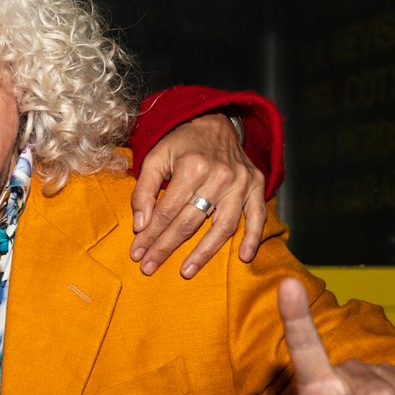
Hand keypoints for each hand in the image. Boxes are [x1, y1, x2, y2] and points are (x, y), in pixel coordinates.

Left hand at [129, 113, 266, 277]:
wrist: (215, 123)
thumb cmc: (181, 143)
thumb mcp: (155, 157)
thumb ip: (143, 190)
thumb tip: (140, 225)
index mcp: (193, 167)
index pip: (167, 211)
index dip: (150, 235)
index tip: (137, 253)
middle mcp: (220, 176)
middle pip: (191, 221)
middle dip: (167, 246)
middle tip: (149, 267)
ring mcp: (241, 182)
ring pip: (223, 225)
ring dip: (205, 252)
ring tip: (187, 271)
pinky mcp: (256, 186)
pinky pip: (258, 215)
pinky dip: (253, 236)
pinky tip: (244, 256)